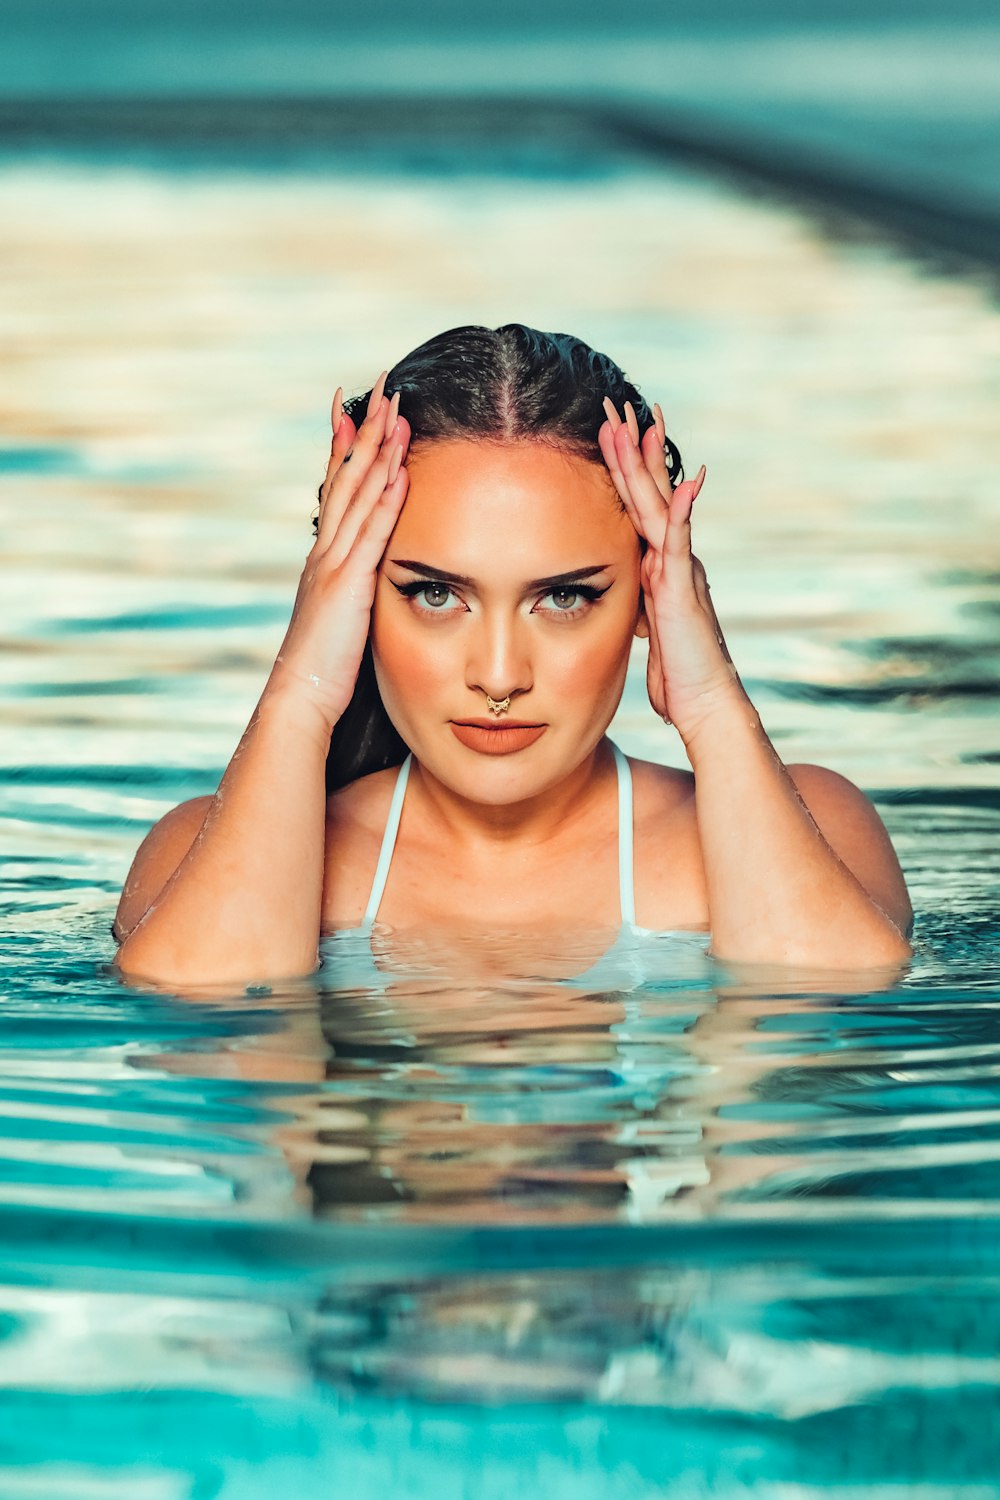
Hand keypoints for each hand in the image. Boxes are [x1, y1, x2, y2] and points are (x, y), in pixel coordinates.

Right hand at [265, 373, 409, 739]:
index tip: (358, 412)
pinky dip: (386, 500)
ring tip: (396, 412)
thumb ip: (355, 592)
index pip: (339, 491)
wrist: (302, 698)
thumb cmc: (326, 669)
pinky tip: (401, 471)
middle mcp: (326, 553)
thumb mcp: (344, 619)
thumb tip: (368, 582)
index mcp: (326, 559)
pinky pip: (372, 534)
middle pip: (347, 479)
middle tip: (382, 390)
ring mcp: (334, 566)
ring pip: (359, 496)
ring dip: (379, 452)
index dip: (348, 449)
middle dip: (365, 433)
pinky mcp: (348, 586)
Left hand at [599, 398, 741, 745]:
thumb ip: (640, 607)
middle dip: (634, 448)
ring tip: (636, 423)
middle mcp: (672, 558)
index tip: (610, 432)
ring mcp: (680, 568)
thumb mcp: (646, 631)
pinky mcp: (683, 587)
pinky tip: (683, 480)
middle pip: (649, 492)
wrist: (704, 703)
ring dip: (646, 464)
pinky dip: (680, 509)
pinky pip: (680, 541)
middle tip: (619, 406)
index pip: (637, 507)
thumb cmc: (678, 677)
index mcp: (658, 566)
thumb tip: (629, 601)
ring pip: (660, 505)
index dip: (624, 469)